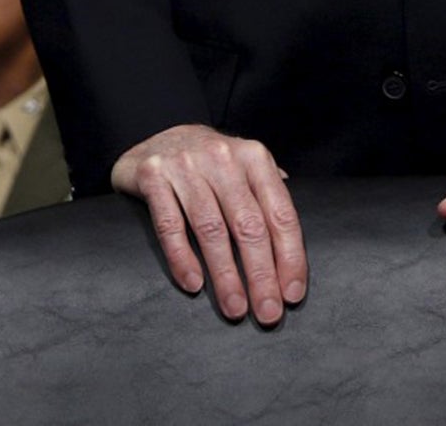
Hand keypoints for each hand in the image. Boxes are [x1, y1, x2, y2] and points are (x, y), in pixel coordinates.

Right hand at [112, 123, 305, 325]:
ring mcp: (186, 165)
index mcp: (254, 158)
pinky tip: (193, 285)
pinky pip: (169, 224)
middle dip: (261, 274)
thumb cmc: (209, 163)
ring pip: (211, 229)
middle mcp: (223, 158)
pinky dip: (182, 257)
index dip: (290, 257)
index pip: (280, 213)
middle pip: (249, 225)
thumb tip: (293, 232)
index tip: (292, 294)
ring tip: (235, 308)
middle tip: (267, 313)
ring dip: (226, 275)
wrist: (156, 133)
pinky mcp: (152, 175)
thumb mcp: (245, 165)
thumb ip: (270, 193)